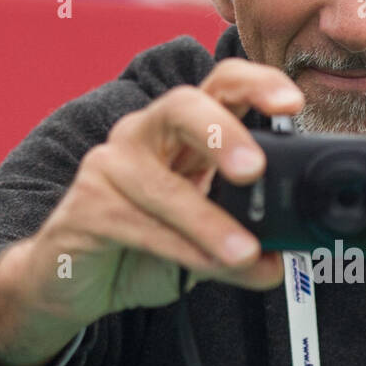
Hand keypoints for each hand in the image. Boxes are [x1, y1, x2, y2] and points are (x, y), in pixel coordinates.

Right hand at [0, 61, 303, 365]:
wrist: (72, 281)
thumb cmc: (141, 246)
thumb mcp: (206, 244)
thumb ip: (244, 243)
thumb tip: (281, 259)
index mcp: (184, 132)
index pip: (221, 85)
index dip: (257, 85)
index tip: (292, 104)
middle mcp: (145, 135)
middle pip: (182, 106)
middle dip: (223, 133)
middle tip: (254, 169)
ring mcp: (110, 166)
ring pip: (163, 184)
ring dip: (208, 222)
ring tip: (244, 253)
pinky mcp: (87, 206)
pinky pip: (138, 224)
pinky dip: (179, 248)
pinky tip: (205, 265)